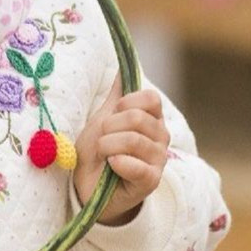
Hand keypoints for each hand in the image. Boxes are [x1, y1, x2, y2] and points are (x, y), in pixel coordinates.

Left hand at [72, 79, 169, 225]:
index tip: (112, 114)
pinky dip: (116, 162)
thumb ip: (117, 93)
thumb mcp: (103, 117)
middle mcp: (161, 137)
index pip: (150, 98)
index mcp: (152, 118)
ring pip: (133, 140)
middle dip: (109, 127)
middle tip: (102, 139)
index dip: (126, 103)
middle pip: (136, 118)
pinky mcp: (151, 181)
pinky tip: (112, 166)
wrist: (89, 186)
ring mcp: (158, 160)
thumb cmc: (99, 150)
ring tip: (104, 154)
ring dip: (107, 145)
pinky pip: (135, 165)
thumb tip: (123, 65)